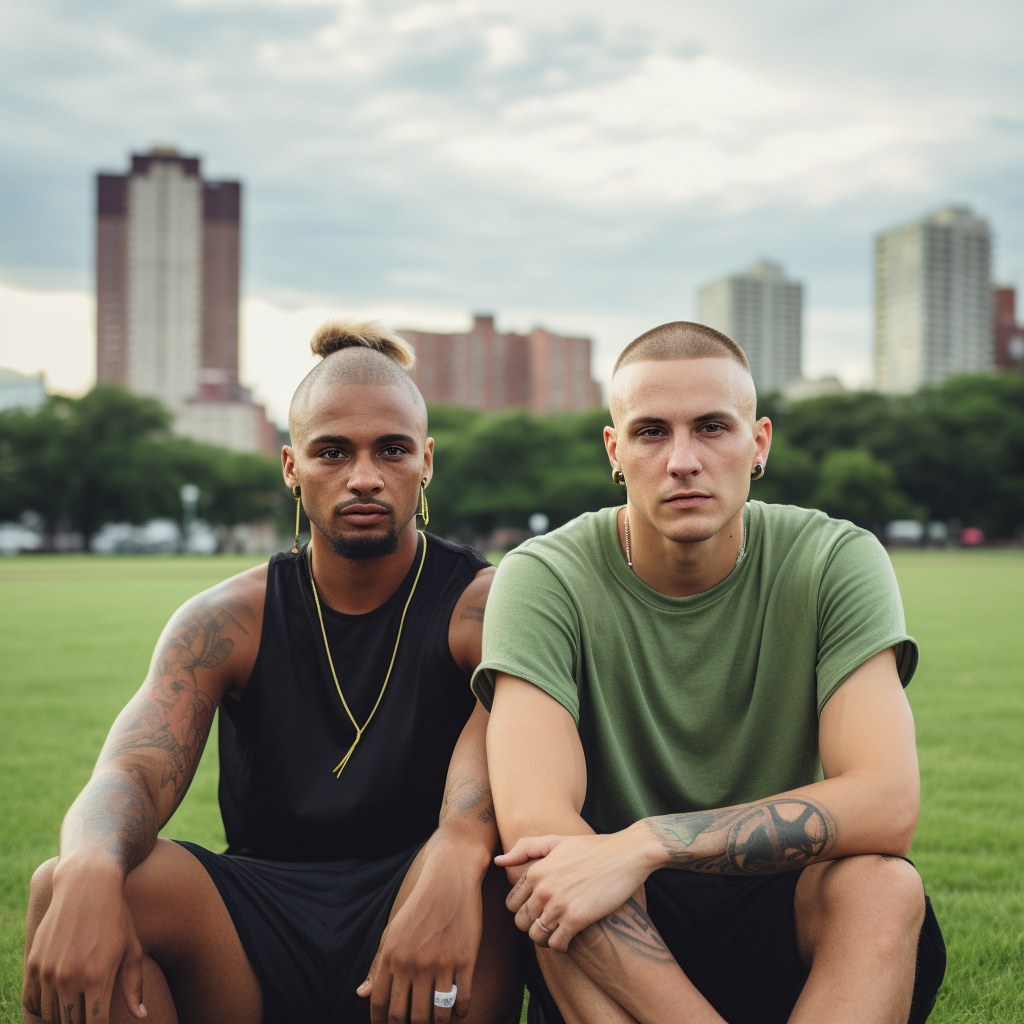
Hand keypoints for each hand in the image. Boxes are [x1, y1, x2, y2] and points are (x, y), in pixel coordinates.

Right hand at [22, 860, 144, 1023]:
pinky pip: (34, 1001)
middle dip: (83, 1021)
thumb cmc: (117, 916)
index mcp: (98, 976)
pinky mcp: (34, 964)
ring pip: (52, 1015)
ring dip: (65, 1015)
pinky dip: (46, 1005)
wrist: (87, 884)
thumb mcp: (132, 948)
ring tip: (79, 1004)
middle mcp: (71, 977)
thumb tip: (141, 1016)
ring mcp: (49, 971)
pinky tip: (61, 998)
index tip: (103, 1021)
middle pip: (72, 1023)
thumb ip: (133, 986)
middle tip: (92, 1011)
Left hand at [358, 843, 485, 1023]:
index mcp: (392, 956)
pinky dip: (460, 1014)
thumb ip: (377, 964)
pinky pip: (462, 1001)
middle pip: (407, 1016)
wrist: (450, 877)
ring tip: (437, 1023)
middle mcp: (413, 963)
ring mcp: (440, 963)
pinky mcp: (465, 960)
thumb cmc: (419, 906)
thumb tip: (361, 994)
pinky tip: (458, 1014)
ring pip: (436, 1015)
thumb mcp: (393, 931)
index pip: (380, 1004)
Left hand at [496, 828, 653, 951]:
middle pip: (521, 922)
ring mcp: (559, 904)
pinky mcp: (577, 918)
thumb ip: (526, 848)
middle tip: (548, 924)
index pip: (511, 903)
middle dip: (531, 926)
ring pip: (536, 936)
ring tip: (557, 933)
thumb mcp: (557, 841)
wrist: (626, 854)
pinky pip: (556, 944)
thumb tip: (499, 861)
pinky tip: (569, 939)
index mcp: (536, 871)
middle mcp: (543, 888)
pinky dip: (560, 946)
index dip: (523, 910)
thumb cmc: (592, 848)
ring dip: (545, 939)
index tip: (537, 911)